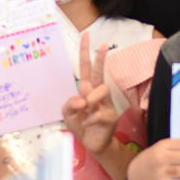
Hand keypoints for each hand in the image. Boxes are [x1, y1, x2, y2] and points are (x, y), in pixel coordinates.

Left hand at [61, 38, 119, 154]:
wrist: (93, 143)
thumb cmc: (80, 124)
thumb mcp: (67, 114)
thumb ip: (69, 104)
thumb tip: (82, 99)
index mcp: (86, 89)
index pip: (86, 68)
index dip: (86, 52)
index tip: (86, 36)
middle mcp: (98, 93)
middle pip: (99, 72)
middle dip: (100, 57)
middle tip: (103, 44)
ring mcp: (106, 103)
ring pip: (102, 90)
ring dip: (90, 100)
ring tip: (85, 111)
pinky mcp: (111, 116)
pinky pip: (100, 112)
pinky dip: (90, 119)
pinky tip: (87, 124)